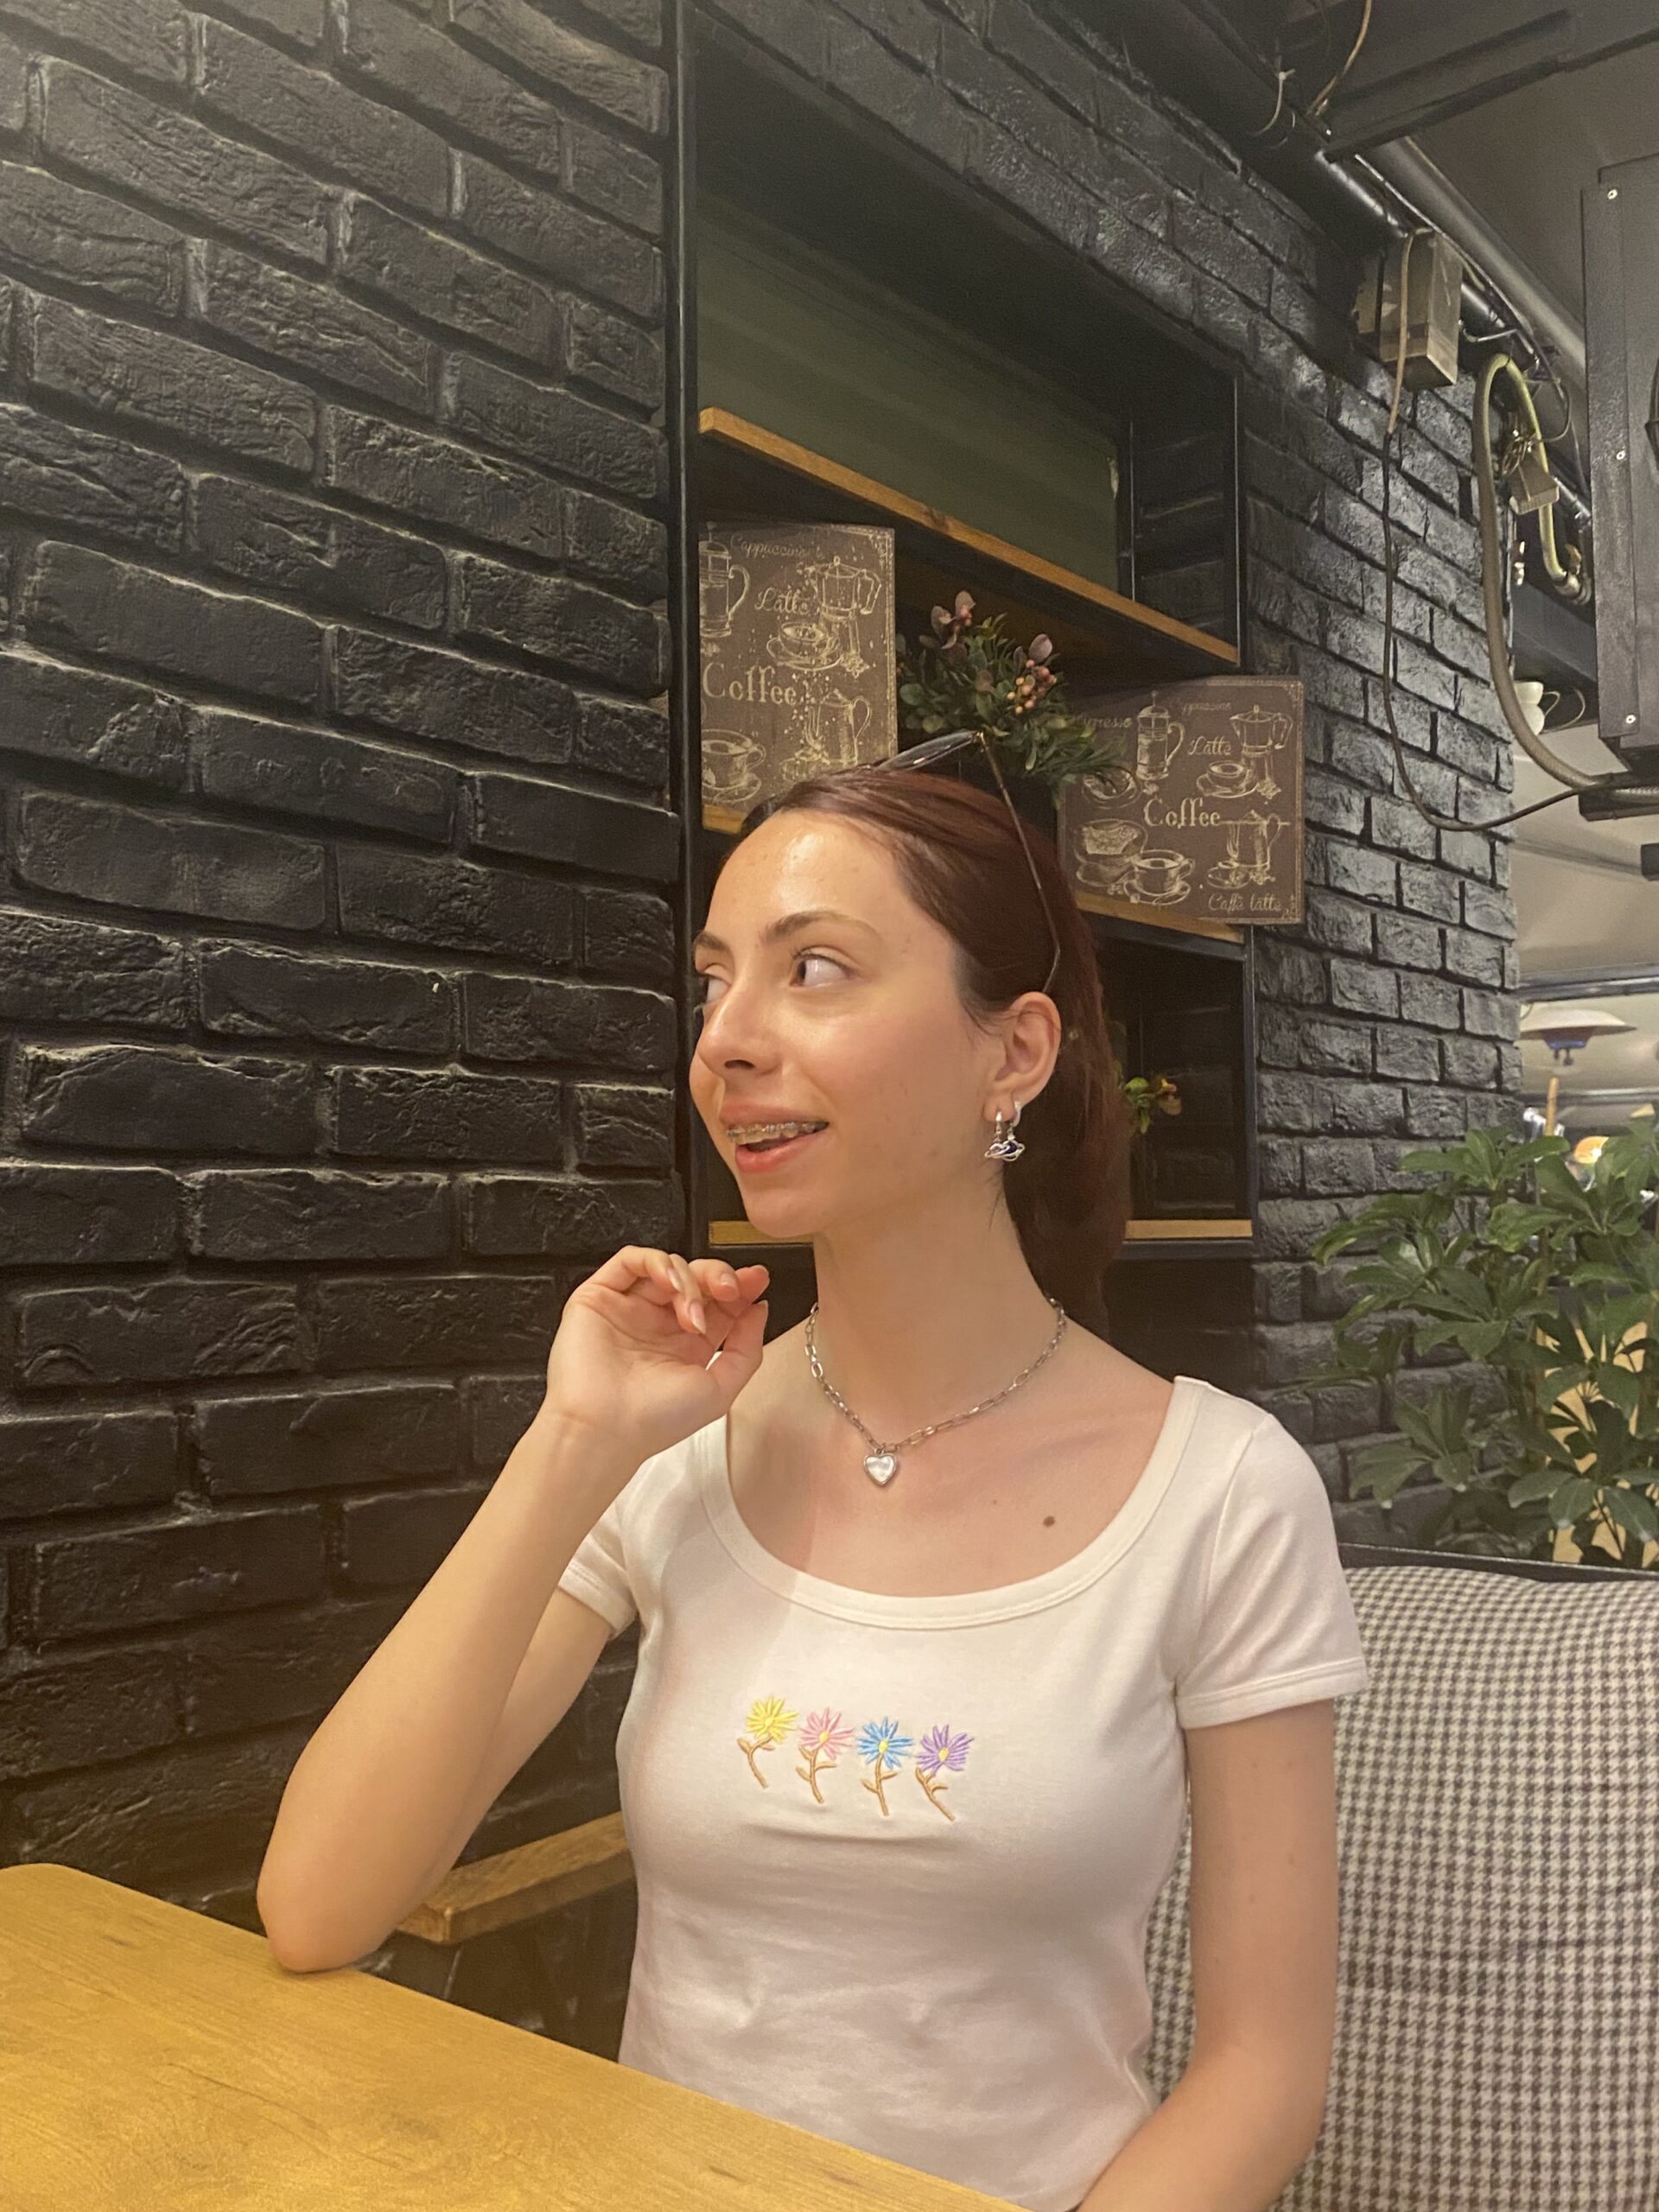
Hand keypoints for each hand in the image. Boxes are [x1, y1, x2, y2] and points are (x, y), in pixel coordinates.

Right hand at [539, 1246, 770, 1468]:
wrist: (606, 1429)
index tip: (757, 1281)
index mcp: (687, 1347)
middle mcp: (659, 1325)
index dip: (740, 1288)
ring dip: (690, 1279)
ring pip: (669, 1267)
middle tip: (731, 1289)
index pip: (718, 1303)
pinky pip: (630, 1260)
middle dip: (720, 1278)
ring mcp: (630, 1309)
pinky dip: (657, 1262)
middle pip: (697, 1279)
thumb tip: (759, 1310)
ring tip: (692, 1311)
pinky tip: (670, 1282)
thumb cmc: (654, 1421)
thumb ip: (747, 1349)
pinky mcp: (600, 1297)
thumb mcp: (720, 1390)